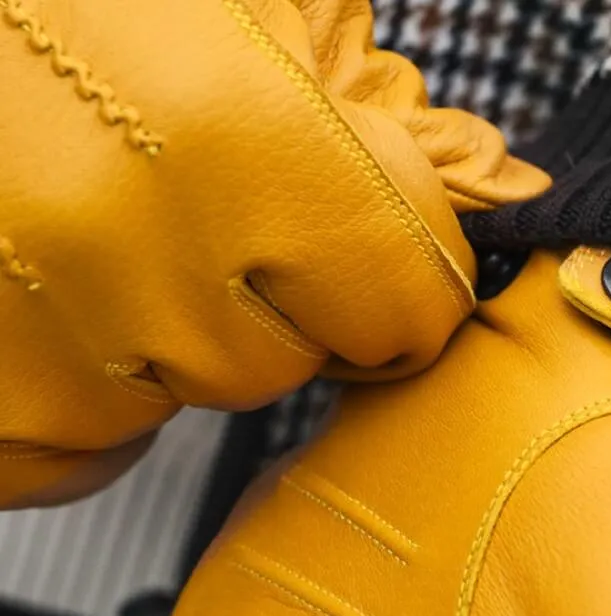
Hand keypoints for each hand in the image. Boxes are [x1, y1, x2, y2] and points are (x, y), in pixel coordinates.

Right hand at [0, 0, 545, 506]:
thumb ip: (372, 102)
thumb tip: (494, 191)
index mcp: (241, 149)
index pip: (411, 306)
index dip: (391, 267)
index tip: (361, 239)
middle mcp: (146, 273)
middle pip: (299, 356)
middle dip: (266, 286)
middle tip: (172, 185)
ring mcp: (52, 365)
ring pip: (192, 397)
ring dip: (161, 328)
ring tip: (79, 211)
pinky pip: (91, 446)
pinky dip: (82, 380)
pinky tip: (34, 282)